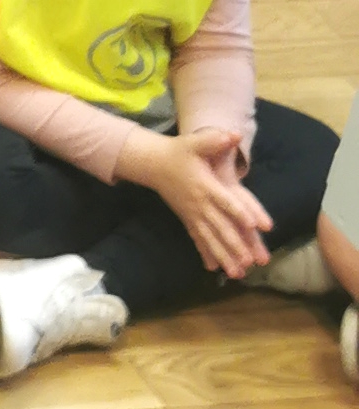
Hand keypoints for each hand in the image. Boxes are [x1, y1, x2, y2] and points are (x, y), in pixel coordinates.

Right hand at [125, 123, 269, 276]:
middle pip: (219, 227)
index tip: (254, 226)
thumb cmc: (178, 152)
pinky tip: (214, 269)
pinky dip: (206, 254)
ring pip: (210, 239)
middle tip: (248, 262)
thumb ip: (214, 140)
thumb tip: (234, 134)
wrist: (153, 164)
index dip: (240, 213)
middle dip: (234, 245)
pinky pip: (198, 240)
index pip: (225, 202)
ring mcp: (193, 214)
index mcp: (205, 186)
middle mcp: (199, 204)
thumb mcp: (195, 142)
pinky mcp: (188, 220)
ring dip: (223, 257)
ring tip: (237, 274)